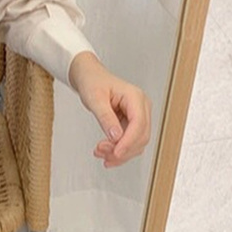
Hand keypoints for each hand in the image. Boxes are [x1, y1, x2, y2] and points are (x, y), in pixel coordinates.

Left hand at [69, 52, 151, 168]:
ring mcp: (139, 116)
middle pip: (141, 136)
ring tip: (100, 152)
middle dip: (122, 149)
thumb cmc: (93, 82)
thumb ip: (106, 118)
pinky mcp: (132, 123)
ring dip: (120, 153)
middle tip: (101, 152)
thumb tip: (115, 136)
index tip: (116, 152)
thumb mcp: (95, 99)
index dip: (128, 141)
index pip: (139, 124)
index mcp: (135, 97)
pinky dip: (119, 150)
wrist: (90, 78)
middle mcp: (141, 107)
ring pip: (137, 143)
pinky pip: (130, 142)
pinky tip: (106, 153)